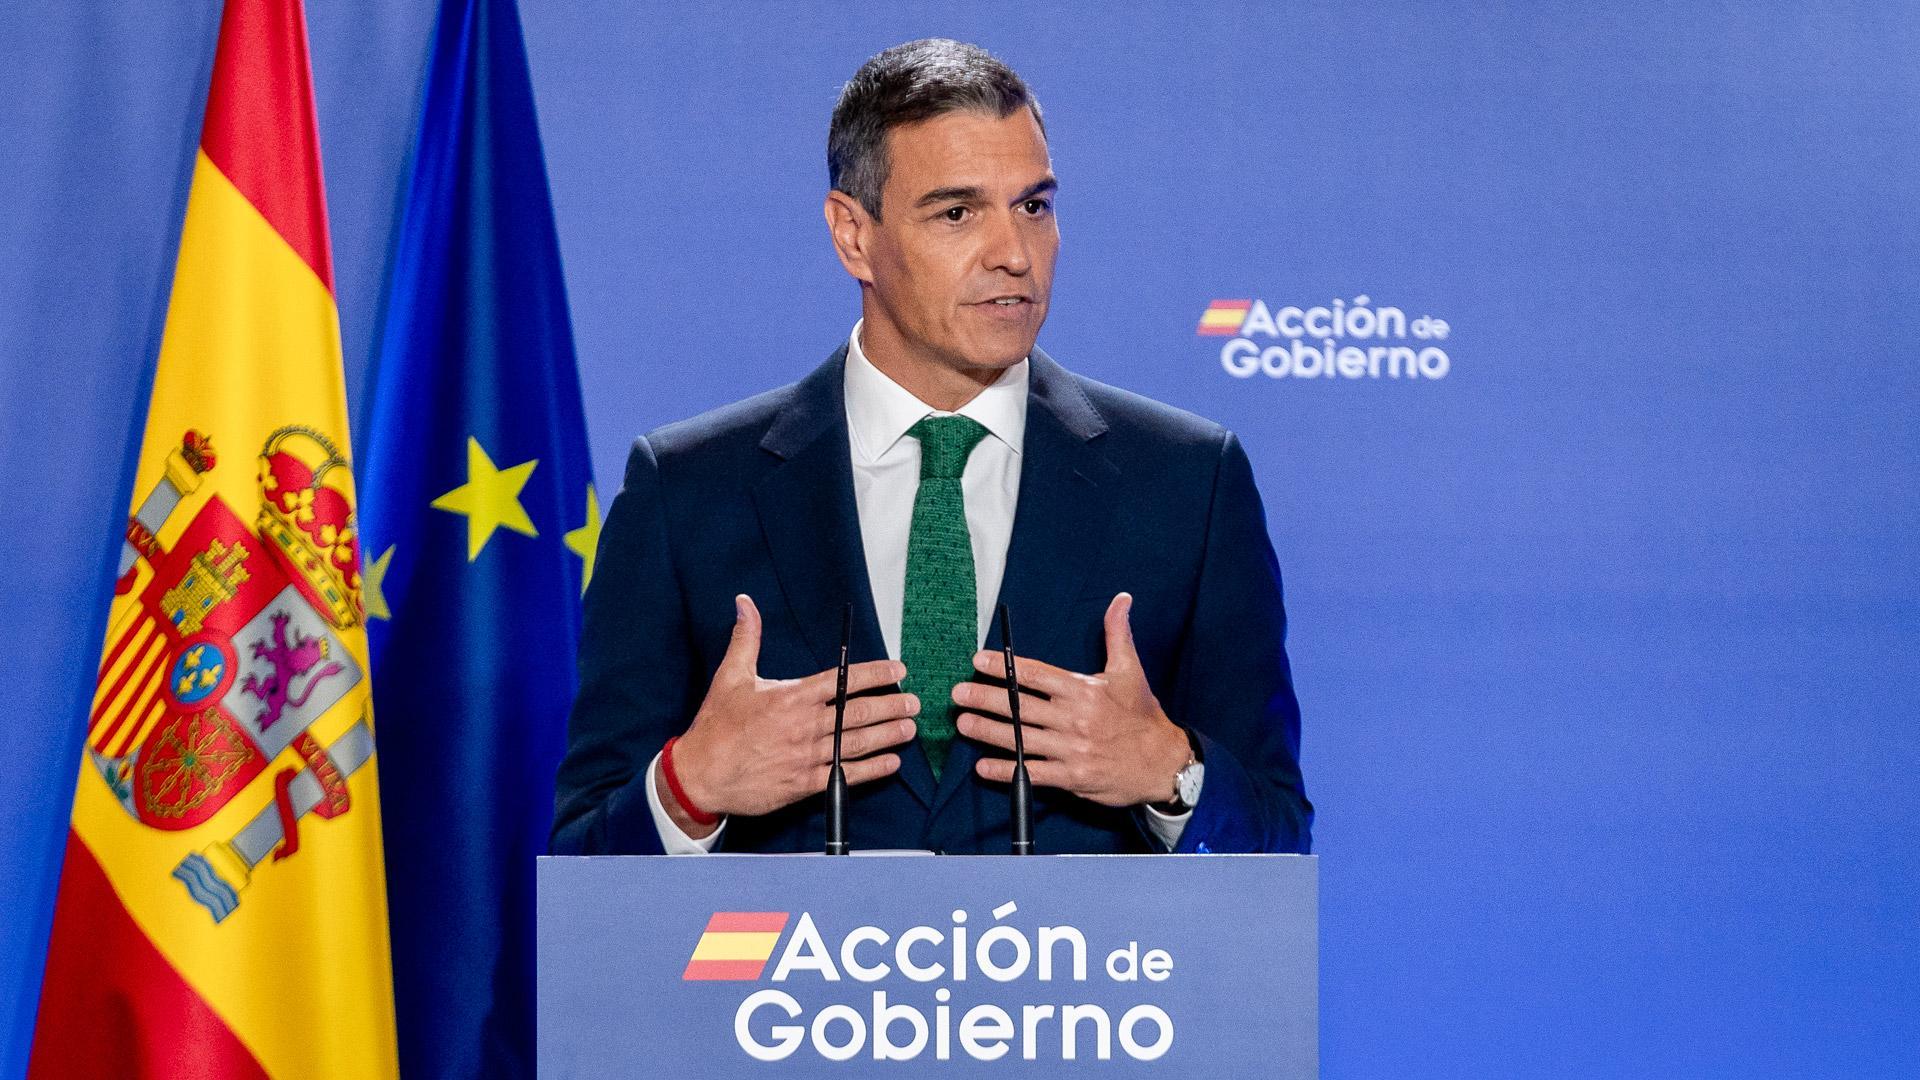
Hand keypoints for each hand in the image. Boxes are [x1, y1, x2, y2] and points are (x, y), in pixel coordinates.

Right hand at [664, 595, 917, 833]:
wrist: (701, 774)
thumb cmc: (717, 726)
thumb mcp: (731, 677)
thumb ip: (746, 639)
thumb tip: (745, 603)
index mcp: (792, 697)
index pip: (843, 680)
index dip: (876, 674)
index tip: (898, 670)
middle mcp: (805, 725)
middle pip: (859, 712)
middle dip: (891, 705)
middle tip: (913, 702)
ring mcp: (807, 756)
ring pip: (858, 743)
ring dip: (888, 735)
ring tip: (909, 728)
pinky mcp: (805, 784)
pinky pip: (847, 775)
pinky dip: (872, 769)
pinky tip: (890, 762)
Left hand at [952, 593, 1189, 807]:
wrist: (1165, 763)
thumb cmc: (1142, 716)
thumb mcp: (1130, 671)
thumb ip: (1117, 634)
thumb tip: (1120, 599)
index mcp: (1084, 690)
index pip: (1035, 674)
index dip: (1004, 667)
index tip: (978, 661)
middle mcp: (1075, 719)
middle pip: (1020, 706)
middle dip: (985, 698)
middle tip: (958, 692)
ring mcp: (1072, 750)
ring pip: (1020, 738)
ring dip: (987, 731)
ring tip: (963, 723)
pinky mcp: (1073, 777)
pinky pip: (1033, 772)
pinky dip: (1006, 770)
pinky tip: (983, 766)